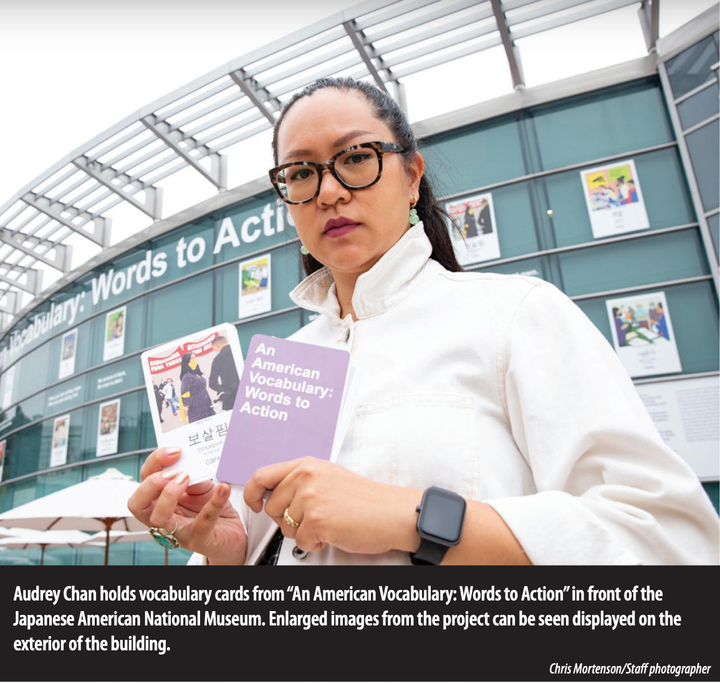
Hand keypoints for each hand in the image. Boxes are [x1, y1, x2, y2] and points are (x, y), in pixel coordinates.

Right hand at [128, 447, 246, 564]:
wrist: (232, 531)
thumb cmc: (210, 507)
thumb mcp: (200, 486)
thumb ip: (192, 476)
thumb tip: (189, 463)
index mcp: (159, 500)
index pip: (143, 481)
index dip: (155, 463)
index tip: (175, 451)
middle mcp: (162, 518)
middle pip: (137, 504)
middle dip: (152, 483)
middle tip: (176, 471)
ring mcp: (178, 532)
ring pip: (158, 519)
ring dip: (170, 494)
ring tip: (188, 478)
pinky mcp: (200, 540)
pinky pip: (202, 523)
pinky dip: (213, 503)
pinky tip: (223, 488)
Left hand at [243, 457, 420, 555]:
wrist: (390, 512)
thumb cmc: (365, 499)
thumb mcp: (328, 476)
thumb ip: (300, 480)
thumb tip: (272, 494)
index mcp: (307, 464)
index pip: (262, 475)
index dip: (251, 493)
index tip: (255, 503)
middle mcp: (306, 476)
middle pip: (272, 506)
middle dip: (286, 520)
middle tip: (310, 518)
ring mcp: (311, 497)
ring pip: (285, 526)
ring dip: (302, 532)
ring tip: (326, 523)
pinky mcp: (317, 519)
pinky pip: (300, 541)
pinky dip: (315, 543)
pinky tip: (331, 533)